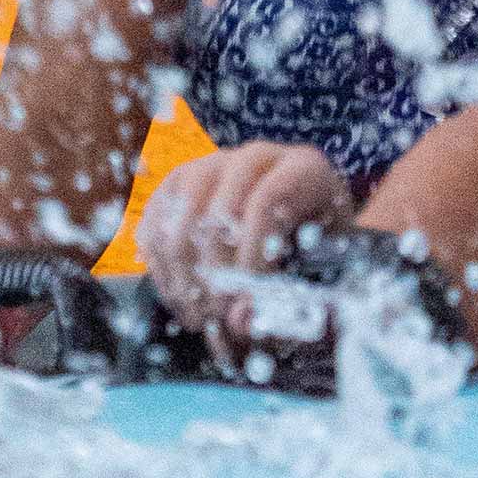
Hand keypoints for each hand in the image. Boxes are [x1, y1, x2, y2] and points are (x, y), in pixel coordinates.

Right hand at [139, 143, 357, 369]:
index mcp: (303, 169)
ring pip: (179, 222)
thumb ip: (293, 305)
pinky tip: (182, 302)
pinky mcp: (177, 184)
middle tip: (220, 317)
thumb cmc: (319, 257)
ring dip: (184, 279)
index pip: (265, 202)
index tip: (245, 300)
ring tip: (201, 317)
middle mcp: (256, 158)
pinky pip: (153, 228)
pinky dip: (162, 272)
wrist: (297, 230)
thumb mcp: (323, 279)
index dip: (250, 255)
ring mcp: (212, 165)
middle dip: (215, 275)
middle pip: (218, 213)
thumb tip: (240, 318)